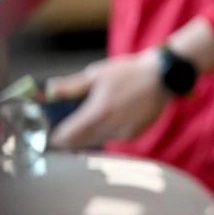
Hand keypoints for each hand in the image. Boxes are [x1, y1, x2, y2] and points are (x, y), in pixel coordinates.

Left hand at [46, 49, 167, 148]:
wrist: (163, 76)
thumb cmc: (129, 72)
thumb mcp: (97, 74)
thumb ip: (71, 86)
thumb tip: (49, 91)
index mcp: (98, 112)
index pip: (68, 135)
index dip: (56, 136)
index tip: (52, 132)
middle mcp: (111, 127)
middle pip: (81, 142)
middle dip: (70, 138)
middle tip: (65, 128)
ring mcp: (124, 133)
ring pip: (97, 141)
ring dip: (88, 135)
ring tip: (87, 121)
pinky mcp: (134, 134)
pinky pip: (113, 138)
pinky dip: (106, 132)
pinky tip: (109, 118)